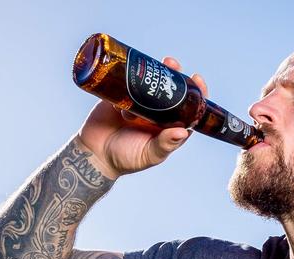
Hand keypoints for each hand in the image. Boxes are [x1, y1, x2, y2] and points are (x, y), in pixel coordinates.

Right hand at [76, 57, 208, 179]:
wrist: (96, 154)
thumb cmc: (127, 159)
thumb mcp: (149, 155)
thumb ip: (164, 144)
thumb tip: (183, 132)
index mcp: (168, 126)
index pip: (187, 109)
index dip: (195, 93)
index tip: (197, 79)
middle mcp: (157, 113)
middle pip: (169, 89)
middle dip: (173, 74)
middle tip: (171, 63)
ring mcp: (139, 102)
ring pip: (150, 82)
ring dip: (153, 69)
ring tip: (153, 63)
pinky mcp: (121, 95)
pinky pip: (127, 80)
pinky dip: (128, 75)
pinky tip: (130, 75)